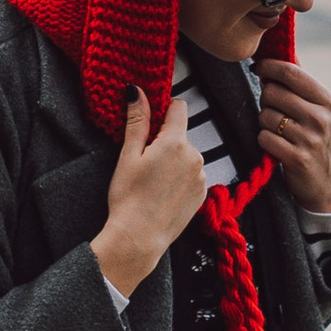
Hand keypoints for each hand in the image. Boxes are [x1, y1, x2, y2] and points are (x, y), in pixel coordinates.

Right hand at [92, 88, 208, 297]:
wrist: (139, 238)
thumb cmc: (129, 199)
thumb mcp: (128, 155)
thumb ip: (137, 120)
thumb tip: (137, 92)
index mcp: (175, 143)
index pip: (179, 108)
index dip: (164, 110)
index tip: (151, 121)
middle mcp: (195, 156)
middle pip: (181, 135)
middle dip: (165, 141)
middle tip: (144, 161)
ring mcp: (201, 176)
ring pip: (187, 156)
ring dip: (174, 161)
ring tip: (153, 181)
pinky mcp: (203, 194)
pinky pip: (192, 175)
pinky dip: (180, 178)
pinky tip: (163, 191)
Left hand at [256, 59, 330, 213]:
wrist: (329, 184)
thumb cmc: (319, 140)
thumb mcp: (321, 111)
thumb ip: (301, 85)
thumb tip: (277, 54)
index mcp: (327, 100)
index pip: (291, 73)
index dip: (269, 66)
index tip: (258, 67)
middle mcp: (320, 117)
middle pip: (272, 92)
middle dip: (266, 99)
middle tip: (274, 109)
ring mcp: (309, 138)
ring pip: (265, 115)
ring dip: (265, 123)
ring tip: (279, 131)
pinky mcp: (297, 158)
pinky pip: (263, 137)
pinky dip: (264, 141)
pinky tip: (277, 146)